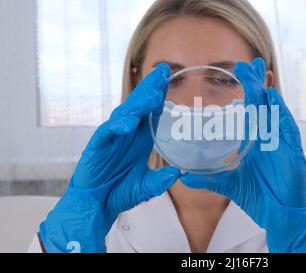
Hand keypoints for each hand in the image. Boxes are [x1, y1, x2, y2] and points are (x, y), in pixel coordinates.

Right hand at [39, 64, 180, 252]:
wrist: (97, 205)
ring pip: (125, 115)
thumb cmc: (120, 192)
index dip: (160, 96)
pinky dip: (116, 127)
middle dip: (151, 89)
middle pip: (140, 106)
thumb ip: (160, 181)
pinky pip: (107, 132)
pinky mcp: (98, 146)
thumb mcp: (146, 187)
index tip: (170, 79)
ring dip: (138, 104)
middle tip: (163, 72)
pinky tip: (127, 125)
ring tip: (152, 95)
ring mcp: (112, 138)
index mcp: (141, 139)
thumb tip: (177, 172)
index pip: (152, 113)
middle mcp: (127, 134)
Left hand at [181, 58, 305, 252]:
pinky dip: (280, 112)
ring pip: (274, 111)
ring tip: (258, 72)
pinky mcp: (293, 150)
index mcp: (256, 140)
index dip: (247, 90)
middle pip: (263, 104)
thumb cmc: (259, 197)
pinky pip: (287, 126)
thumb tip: (184, 176)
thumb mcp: (230, 183)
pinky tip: (271, 97)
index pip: (251, 109)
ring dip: (266, 91)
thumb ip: (209, 179)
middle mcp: (269, 137)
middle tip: (249, 63)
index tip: (238, 72)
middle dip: (256, 82)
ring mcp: (282, 142)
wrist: (279, 214)